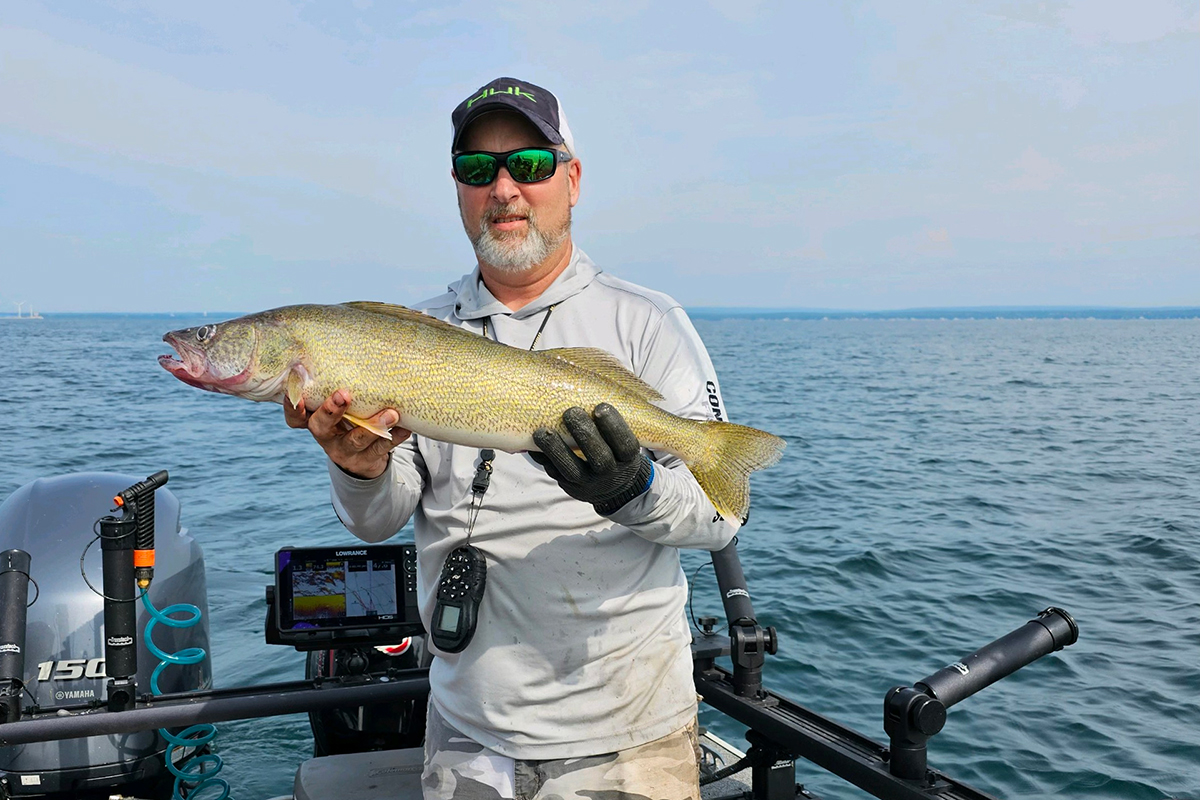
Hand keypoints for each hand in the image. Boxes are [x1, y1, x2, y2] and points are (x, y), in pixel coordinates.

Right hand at [284, 389, 409, 479]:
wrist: (363, 457)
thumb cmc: (349, 417)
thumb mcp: (339, 406)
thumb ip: (337, 385)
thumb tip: (349, 342)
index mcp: (313, 420)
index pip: (296, 417)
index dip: (293, 407)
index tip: (298, 393)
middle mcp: (326, 436)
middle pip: (322, 426)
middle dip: (332, 410)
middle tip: (344, 394)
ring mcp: (345, 451)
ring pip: (356, 440)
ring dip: (373, 426)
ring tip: (391, 413)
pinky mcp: (366, 460)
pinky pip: (381, 449)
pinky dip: (395, 437)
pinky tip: (406, 427)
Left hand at [531, 403, 653, 515]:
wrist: (611, 486)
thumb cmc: (616, 450)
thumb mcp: (625, 439)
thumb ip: (614, 420)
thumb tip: (600, 377)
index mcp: (627, 459)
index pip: (625, 445)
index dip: (615, 427)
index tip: (601, 407)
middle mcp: (609, 473)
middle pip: (600, 458)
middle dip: (585, 434)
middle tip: (571, 412)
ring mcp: (588, 483)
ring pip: (572, 469)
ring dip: (556, 449)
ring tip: (542, 432)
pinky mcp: (568, 485)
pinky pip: (553, 472)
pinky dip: (542, 457)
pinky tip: (531, 441)